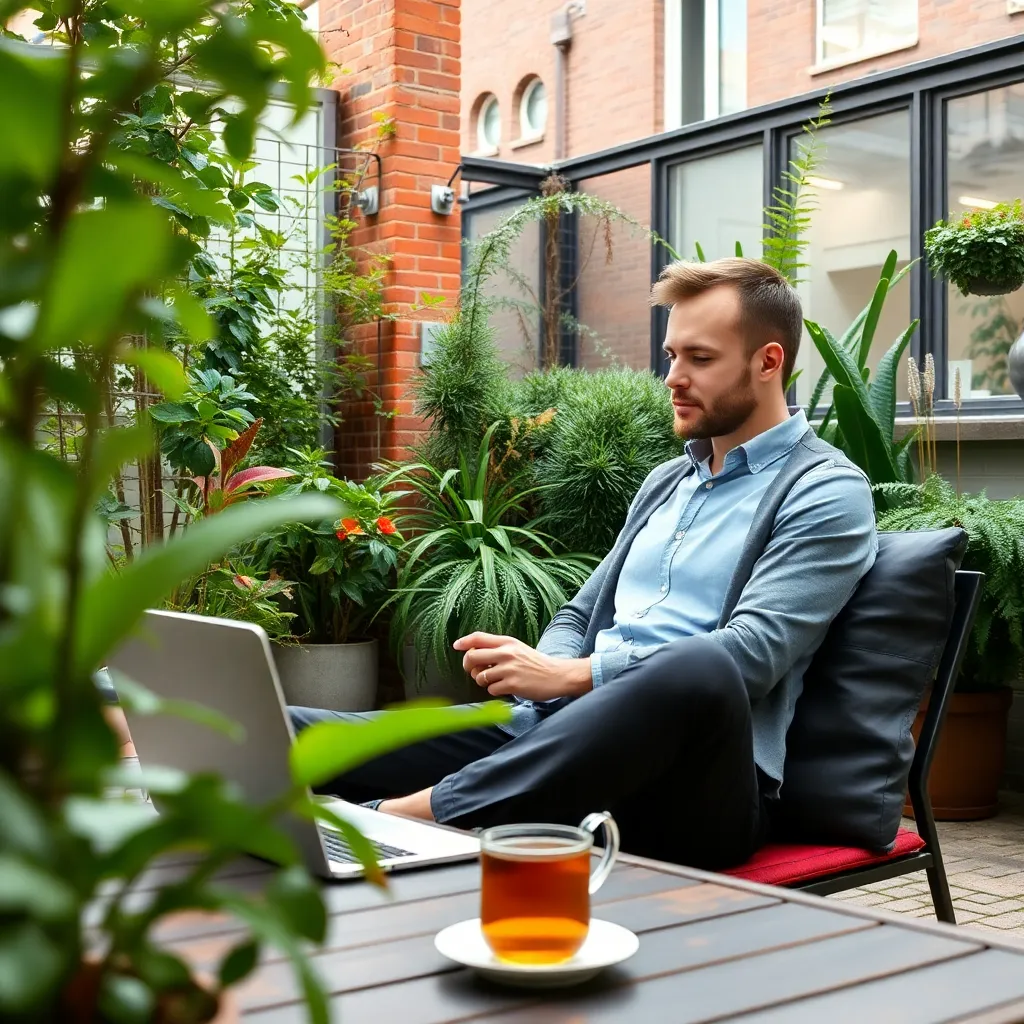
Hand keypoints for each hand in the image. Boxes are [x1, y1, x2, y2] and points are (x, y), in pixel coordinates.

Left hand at [453, 632, 591, 701]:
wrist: (557, 675)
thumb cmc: (535, 663)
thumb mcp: (518, 648)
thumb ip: (499, 648)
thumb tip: (474, 652)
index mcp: (507, 642)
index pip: (478, 637)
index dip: (464, 642)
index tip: (456, 646)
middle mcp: (506, 653)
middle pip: (472, 656)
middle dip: (468, 666)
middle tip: (473, 671)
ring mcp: (509, 669)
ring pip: (480, 676)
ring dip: (483, 681)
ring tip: (495, 681)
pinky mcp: (513, 684)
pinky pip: (491, 689)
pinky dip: (495, 690)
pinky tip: (505, 688)